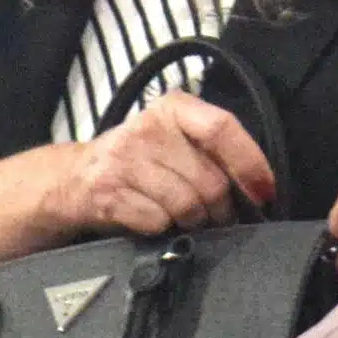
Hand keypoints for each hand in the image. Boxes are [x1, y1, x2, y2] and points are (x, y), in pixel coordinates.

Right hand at [47, 91, 277, 241]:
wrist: (74, 179)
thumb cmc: (139, 161)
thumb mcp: (174, 140)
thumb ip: (212, 151)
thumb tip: (260, 187)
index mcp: (171, 108)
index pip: (221, 128)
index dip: (250, 164)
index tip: (263, 192)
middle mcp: (146, 128)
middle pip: (210, 180)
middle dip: (220, 208)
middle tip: (213, 214)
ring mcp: (123, 159)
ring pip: (187, 206)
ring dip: (192, 221)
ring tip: (182, 217)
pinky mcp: (107, 191)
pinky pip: (158, 222)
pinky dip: (162, 228)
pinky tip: (152, 218)